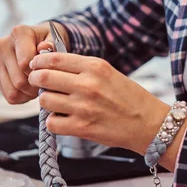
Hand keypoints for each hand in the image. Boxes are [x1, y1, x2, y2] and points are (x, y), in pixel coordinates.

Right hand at [0, 22, 69, 103]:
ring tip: (38, 86)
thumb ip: (53, 44)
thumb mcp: (57, 39)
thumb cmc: (50, 42)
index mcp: (19, 33)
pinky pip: (9, 95)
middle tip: (46, 85)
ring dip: (28, 94)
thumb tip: (44, 47)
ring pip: (13, 90)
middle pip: (18, 80)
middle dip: (35, 87)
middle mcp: (4, 44)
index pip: (24, 63)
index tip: (49, 73)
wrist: (39, 42)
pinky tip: (30, 90)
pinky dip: (22, 97)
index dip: (39, 74)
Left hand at [28, 52, 169, 153]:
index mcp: (95, 67)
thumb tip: (45, 59)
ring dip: (46, 102)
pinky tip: (64, 119)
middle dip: (36, 79)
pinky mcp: (82, 128)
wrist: (150, 124)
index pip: (53, 59)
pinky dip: (54, 122)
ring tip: (57, 103)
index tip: (35, 66)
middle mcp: (88, 85)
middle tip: (37, 83)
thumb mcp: (106, 72)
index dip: (38, 62)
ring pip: (45, 100)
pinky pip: (51, 123)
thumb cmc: (126, 97)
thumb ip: (78, 67)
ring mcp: (84, 107)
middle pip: (43, 77)